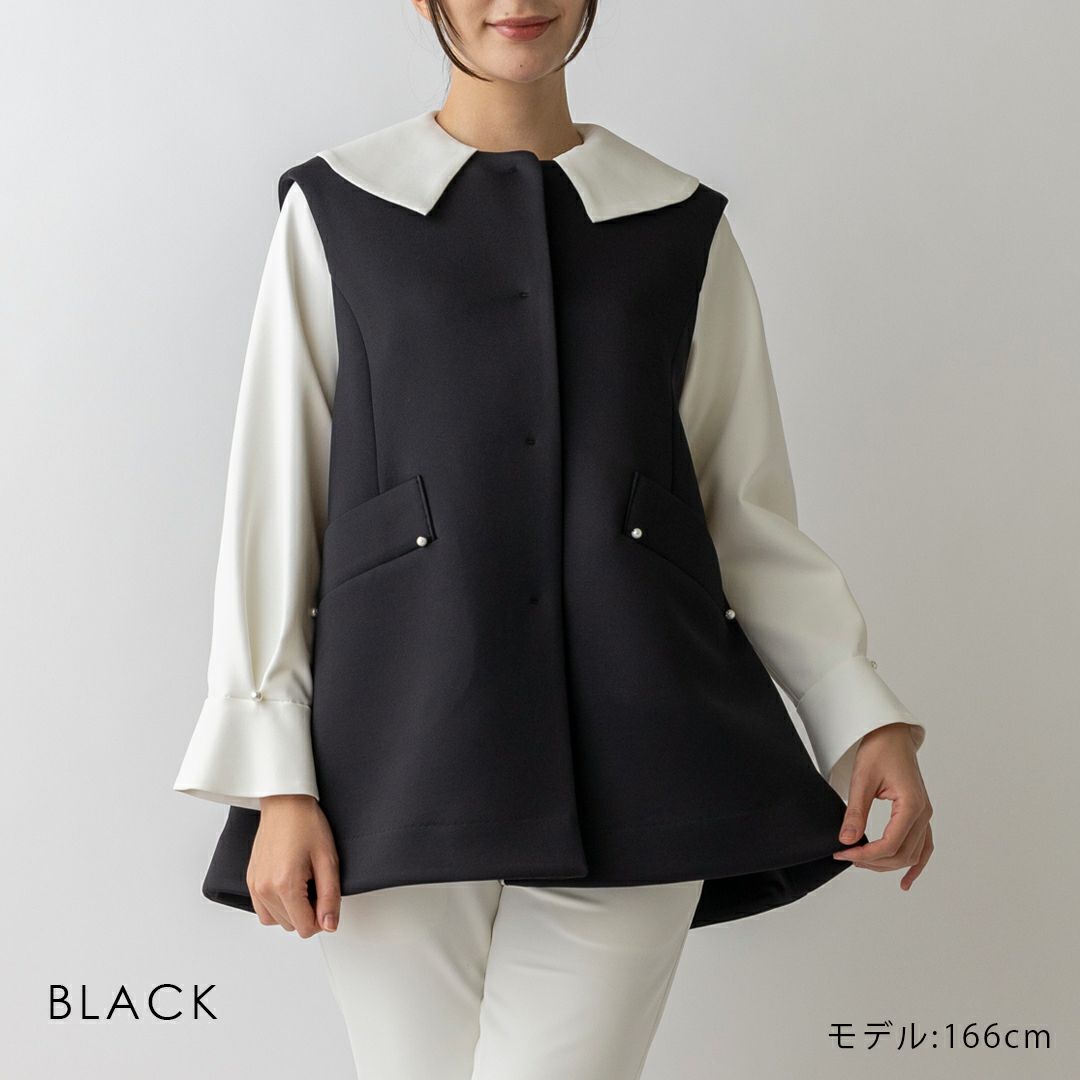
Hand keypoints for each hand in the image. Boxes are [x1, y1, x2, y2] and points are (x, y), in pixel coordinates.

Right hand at [247, 794, 341, 935]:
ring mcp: (254, 886)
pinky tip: (289, 885)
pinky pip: (263, 911)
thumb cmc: (306, 824)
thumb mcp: (328, 859)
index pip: (306, 928)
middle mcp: (265, 889)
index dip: (322, 917)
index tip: (325, 895)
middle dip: (308, 912)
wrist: (285, 804)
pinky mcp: (250, 881)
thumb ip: (330, 897)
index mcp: (285, 885)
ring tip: (302, 882)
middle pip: (292, 926)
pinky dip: (278, 905)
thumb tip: (330, 925)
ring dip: (292, 910)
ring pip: (277, 921)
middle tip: (315, 882)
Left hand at [832, 722, 933, 889]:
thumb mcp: (862, 779)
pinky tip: (905, 881)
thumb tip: (846, 840)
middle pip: (902, 853)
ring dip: (888, 864)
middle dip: (873, 861)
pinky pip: (924, 847)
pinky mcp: (921, 815)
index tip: (842, 852)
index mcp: (911, 804)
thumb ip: (856, 812)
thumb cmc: (878, 750)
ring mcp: (925, 815)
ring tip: (862, 863)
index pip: (890, 843)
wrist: (892, 735)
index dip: (865, 854)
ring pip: (913, 854)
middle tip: (845, 856)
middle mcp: (923, 813)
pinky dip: (915, 865)